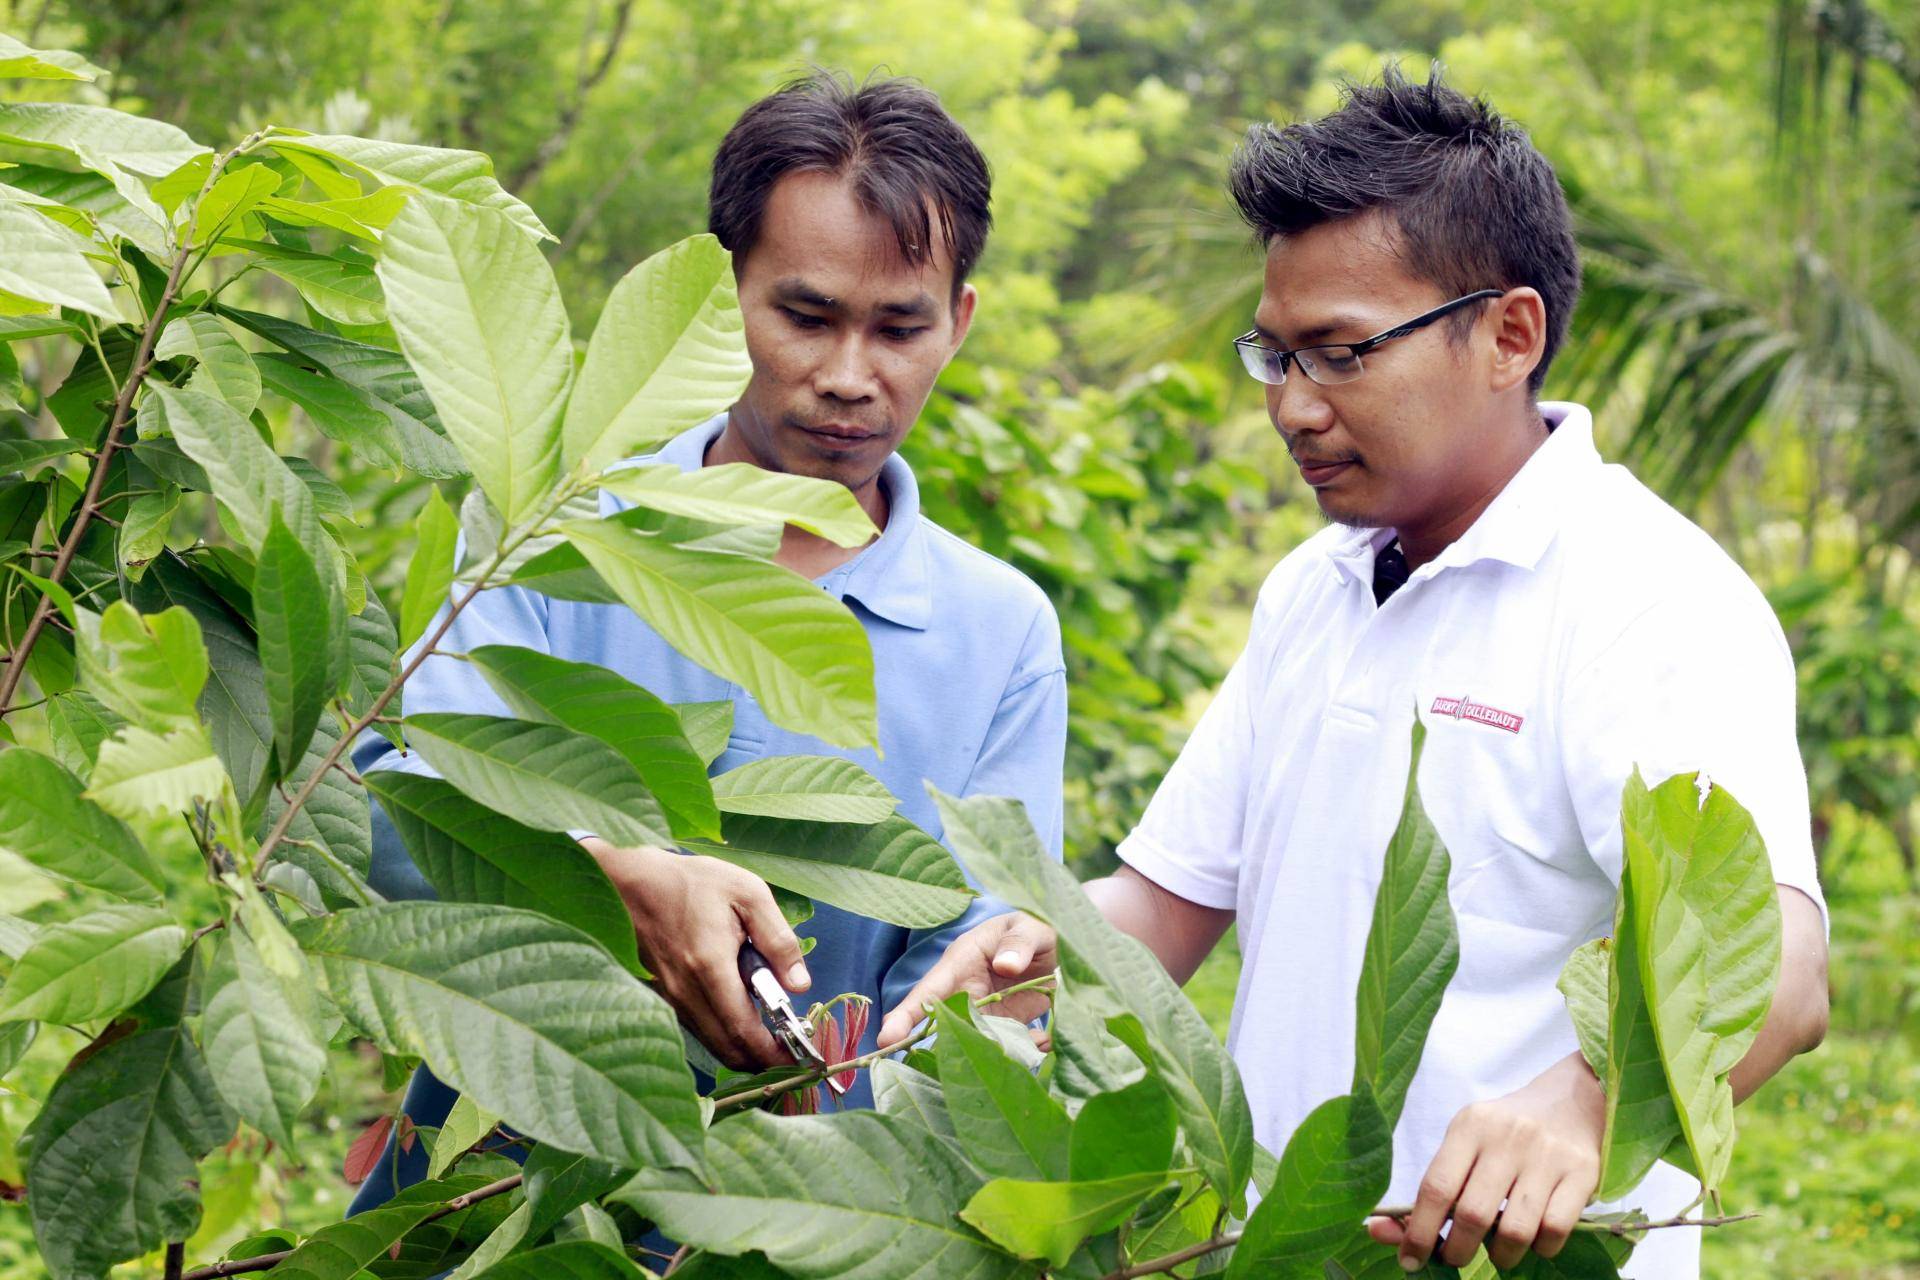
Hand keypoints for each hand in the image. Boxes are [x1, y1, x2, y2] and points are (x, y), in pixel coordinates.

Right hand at [584, 840, 808, 1072]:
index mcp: (710, 966)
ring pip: (710, 1043)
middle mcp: (686, 991)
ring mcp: (670, 997)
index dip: (773, 1053)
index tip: (799, 1058)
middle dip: (762, 1061)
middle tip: (790, 1054)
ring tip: (772, 1037)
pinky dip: (722, 1035)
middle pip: (727, 1048)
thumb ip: (778, 939)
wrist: (632, 881)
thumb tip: (800, 985)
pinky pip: (696, 1029)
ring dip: (742, 1050)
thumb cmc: (693, 882)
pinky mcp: (662, 996)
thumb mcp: (748, 894)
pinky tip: (740, 1018)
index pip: (744, 1030)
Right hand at [878, 911, 1056, 1046]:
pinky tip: (1044, 1040)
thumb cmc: (1029, 927)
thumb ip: (1019, 943)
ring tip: (1017, 1052)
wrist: (1049, 946)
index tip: (887, 1040)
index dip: (905, 1016)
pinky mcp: (1006, 1027)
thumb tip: (1007, 966)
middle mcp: (966, 993)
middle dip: (943, 1048)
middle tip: (951, 1066)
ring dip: (991, 1053)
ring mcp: (985, 1014)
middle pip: (943, 1027)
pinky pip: (1009, 1047)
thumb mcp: (1028, 926)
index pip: (927, 992)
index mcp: (961, 964)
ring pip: (974, 1043)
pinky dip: (1027, 1050)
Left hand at [1366, 1052, 1604, 1269]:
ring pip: (1516, 1230)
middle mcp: (1508, 1138)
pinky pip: (1555, 1230)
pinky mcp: (1583, 1173)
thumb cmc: (1504, 1132)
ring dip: (1500, 1257)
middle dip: (1457, 1251)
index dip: (1419, 1232)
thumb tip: (1379, 1233)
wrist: (1570, 1101)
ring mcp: (1548, 1156)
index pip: (1436, 1187)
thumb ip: (1430, 1189)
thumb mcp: (1464, 1144)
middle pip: (1473, 1214)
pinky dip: (1540, 1249)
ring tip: (1496, 1254)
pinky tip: (1533, 1242)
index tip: (1410, 1260)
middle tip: (1454, 1259)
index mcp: (1469, 1126)